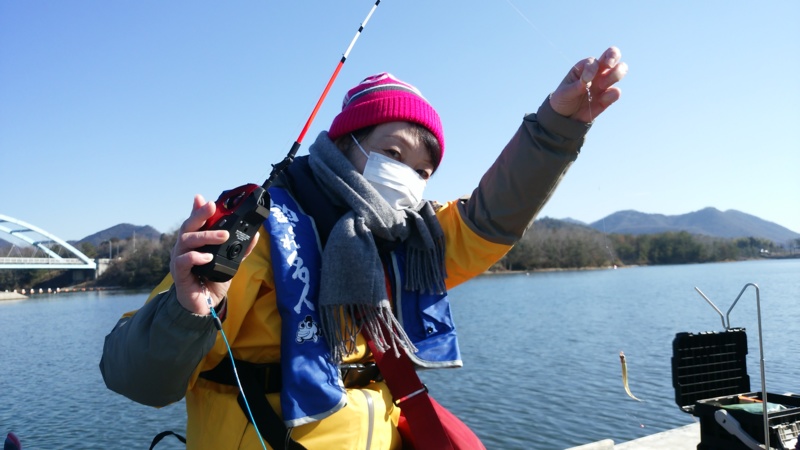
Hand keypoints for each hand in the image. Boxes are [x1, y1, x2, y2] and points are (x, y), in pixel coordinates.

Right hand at [169, 194, 259, 314]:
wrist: (205, 305)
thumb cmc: (213, 280)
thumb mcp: (230, 262)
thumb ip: (240, 248)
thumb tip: (255, 234)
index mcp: (195, 242)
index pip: (196, 222)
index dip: (199, 209)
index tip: (208, 200)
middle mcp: (185, 247)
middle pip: (188, 226)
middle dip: (200, 214)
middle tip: (213, 207)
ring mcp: (180, 259)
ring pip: (186, 240)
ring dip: (205, 236)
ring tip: (223, 236)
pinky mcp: (179, 274)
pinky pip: (183, 261)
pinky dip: (195, 257)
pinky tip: (207, 257)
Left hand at [549, 46, 627, 122]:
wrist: (565, 117)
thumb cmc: (563, 99)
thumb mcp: (565, 92)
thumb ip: (576, 86)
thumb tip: (588, 80)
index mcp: (584, 67)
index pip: (594, 61)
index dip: (592, 68)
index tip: (585, 80)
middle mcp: (597, 72)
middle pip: (613, 54)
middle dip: (613, 55)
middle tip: (608, 66)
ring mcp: (604, 84)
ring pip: (620, 70)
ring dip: (615, 75)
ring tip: (601, 86)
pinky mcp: (608, 98)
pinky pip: (616, 92)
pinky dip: (613, 94)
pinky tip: (602, 100)